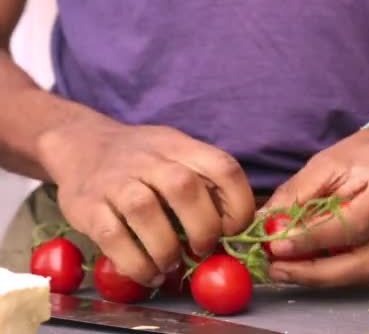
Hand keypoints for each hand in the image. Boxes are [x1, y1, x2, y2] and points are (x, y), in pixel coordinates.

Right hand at [37, 117, 254, 286]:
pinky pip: (113, 236)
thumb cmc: (141, 161)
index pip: (222, 167)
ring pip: (145, 210)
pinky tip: (149, 273)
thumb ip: (204, 184)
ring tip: (173, 263)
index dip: (238, 203)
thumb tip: (233, 232)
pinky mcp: (87, 205)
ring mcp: (115, 180)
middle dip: (203, 228)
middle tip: (203, 250)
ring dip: (166, 248)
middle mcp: (149, 159)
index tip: (234, 229)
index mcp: (180, 147)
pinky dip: (136, 263)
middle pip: (185, 188)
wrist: (79, 145)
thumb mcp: (176, 155)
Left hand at [263, 121, 368, 286]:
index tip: (276, 246)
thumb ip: (297, 194)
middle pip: (362, 263)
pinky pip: (366, 270)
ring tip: (284, 269)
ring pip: (363, 273)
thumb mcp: (327, 162)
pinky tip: (307, 265)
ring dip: (320, 277)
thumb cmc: (365, 153)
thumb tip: (265, 226)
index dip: (312, 241)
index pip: (352, 225)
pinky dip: (333, 272)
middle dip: (314, 273)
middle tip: (276, 269)